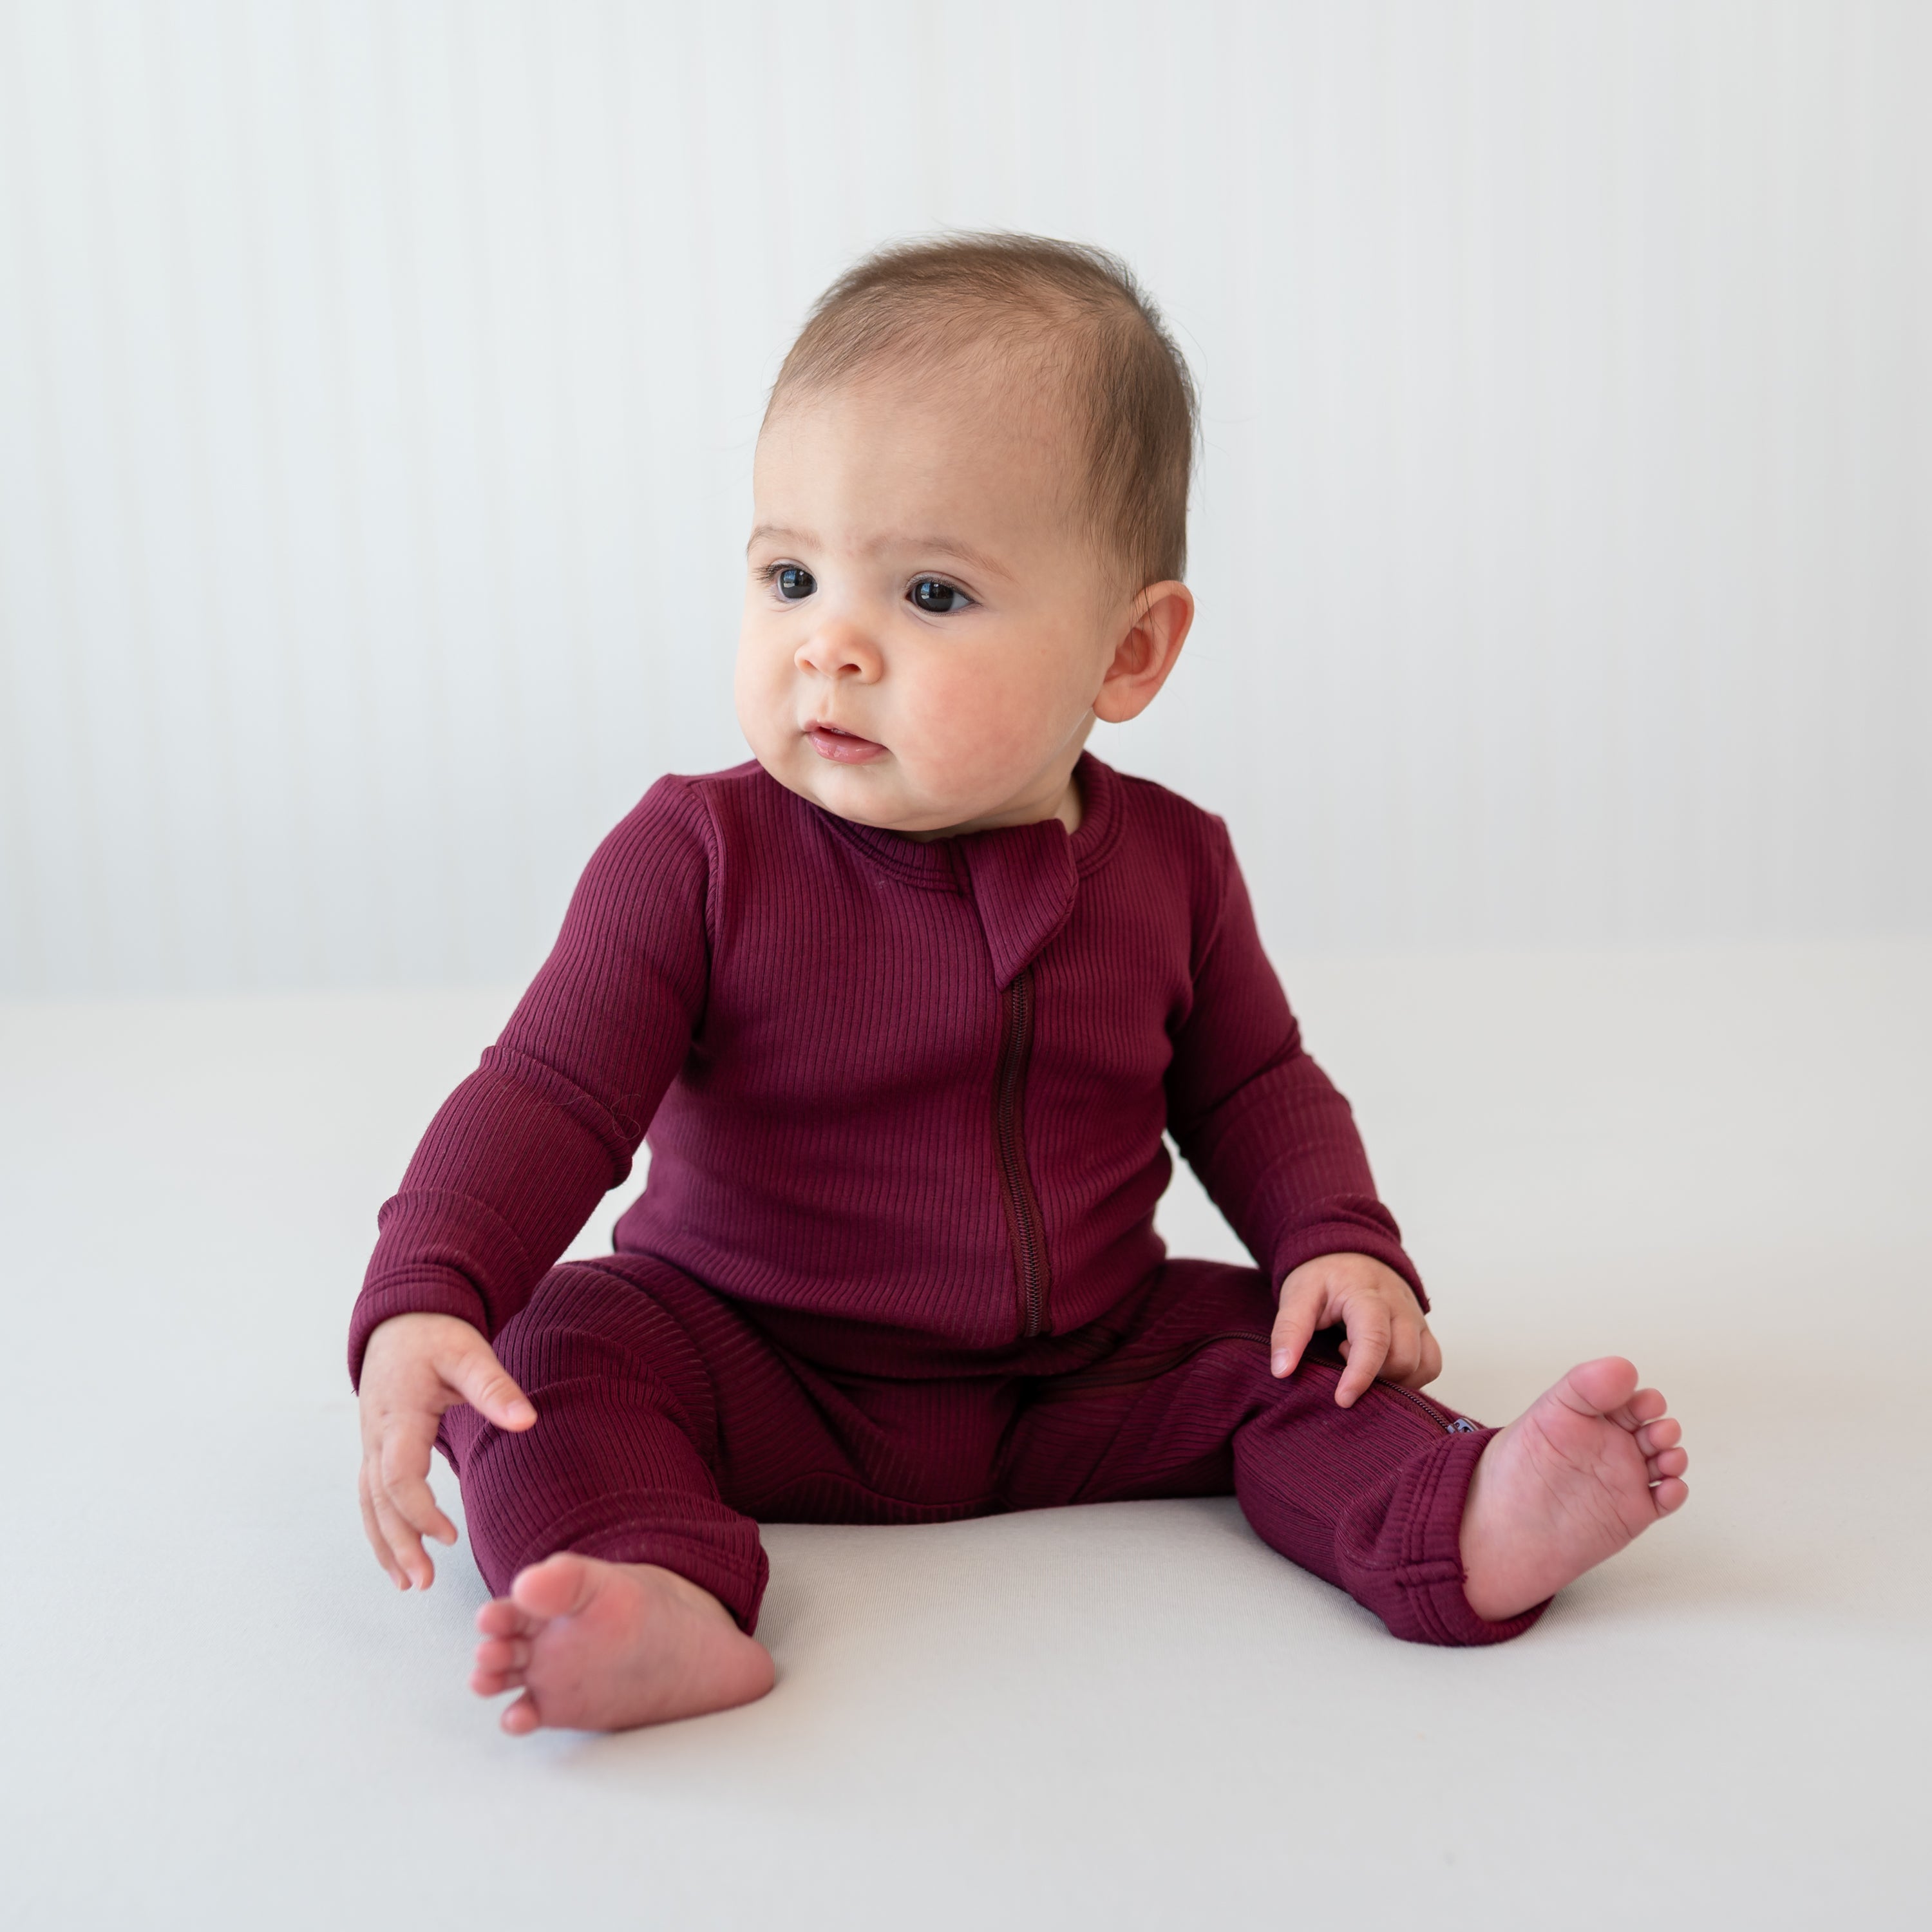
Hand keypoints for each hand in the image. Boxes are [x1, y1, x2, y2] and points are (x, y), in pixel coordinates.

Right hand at [357, 1312, 534, 1589]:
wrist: (403, 1320)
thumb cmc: (437, 1336)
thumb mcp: (470, 1353)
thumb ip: (496, 1387)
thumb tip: (527, 1421)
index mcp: (398, 1415)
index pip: (397, 1475)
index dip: (419, 1511)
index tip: (449, 1535)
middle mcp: (376, 1435)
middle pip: (378, 1500)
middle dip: (398, 1544)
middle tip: (423, 1582)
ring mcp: (371, 1443)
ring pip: (369, 1503)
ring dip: (385, 1545)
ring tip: (409, 1583)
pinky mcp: (375, 1448)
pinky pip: (370, 1496)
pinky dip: (381, 1528)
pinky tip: (397, 1557)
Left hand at [1269, 1253, 1440, 1407]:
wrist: (1348, 1250)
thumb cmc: (1322, 1275)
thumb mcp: (1297, 1295)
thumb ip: (1289, 1331)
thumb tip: (1281, 1371)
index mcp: (1367, 1295)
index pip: (1374, 1340)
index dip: (1360, 1375)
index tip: (1342, 1400)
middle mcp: (1399, 1306)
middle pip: (1402, 1358)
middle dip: (1373, 1375)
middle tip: (1340, 1353)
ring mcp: (1415, 1317)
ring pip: (1422, 1364)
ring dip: (1392, 1377)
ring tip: (1359, 1357)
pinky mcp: (1422, 1327)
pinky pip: (1431, 1363)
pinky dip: (1412, 1376)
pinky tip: (1383, 1368)